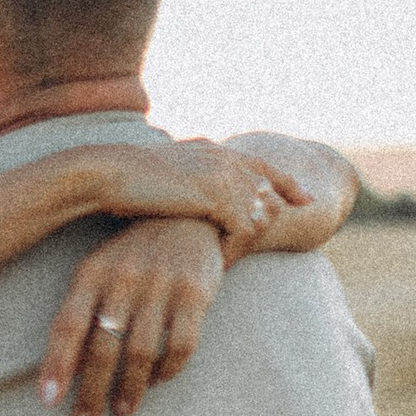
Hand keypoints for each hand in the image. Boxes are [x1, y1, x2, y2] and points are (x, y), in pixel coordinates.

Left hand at [39, 217, 227, 415]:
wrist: (190, 213)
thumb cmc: (134, 253)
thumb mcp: (100, 270)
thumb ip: (81, 313)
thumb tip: (61, 369)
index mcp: (92, 272)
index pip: (67, 325)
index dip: (56, 365)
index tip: (48, 402)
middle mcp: (124, 277)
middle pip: (103, 347)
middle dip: (91, 392)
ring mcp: (161, 284)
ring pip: (141, 352)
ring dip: (129, 389)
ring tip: (121, 412)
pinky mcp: (196, 292)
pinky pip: (181, 345)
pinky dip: (168, 370)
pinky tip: (158, 382)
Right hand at [79, 137, 298, 261]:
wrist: (109, 174)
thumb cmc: (126, 180)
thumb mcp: (167, 174)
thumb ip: (190, 178)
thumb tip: (195, 191)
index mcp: (215, 151)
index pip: (264, 166)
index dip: (288, 184)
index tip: (306, 200)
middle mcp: (226, 159)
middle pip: (272, 191)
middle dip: (276, 218)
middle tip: (272, 243)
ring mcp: (224, 177)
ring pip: (261, 214)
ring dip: (250, 240)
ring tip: (233, 260)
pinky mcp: (218, 198)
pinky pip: (244, 231)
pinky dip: (235, 250)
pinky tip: (223, 264)